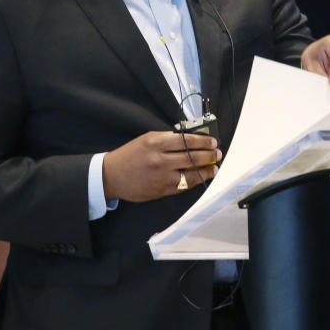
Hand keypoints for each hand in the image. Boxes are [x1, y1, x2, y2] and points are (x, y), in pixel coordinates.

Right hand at [102, 131, 220, 201]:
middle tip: (217, 153)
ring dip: (206, 171)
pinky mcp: (161, 191)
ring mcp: (161, 177)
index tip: (212, 141)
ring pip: (191, 174)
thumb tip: (191, 139)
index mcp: (155, 143)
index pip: (186, 140)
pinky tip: (201, 177)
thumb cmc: (130, 155)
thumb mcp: (147, 139)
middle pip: (192, 157)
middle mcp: (159, 160)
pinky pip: (183, 186)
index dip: (203, 141)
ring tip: (214, 167)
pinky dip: (194, 181)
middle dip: (209, 155)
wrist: (111, 176)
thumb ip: (168, 139)